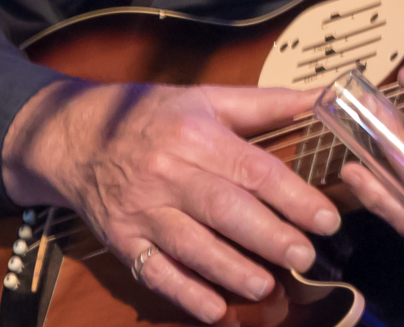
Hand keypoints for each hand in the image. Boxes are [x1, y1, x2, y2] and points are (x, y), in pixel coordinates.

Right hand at [2, 80, 340, 323]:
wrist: (78, 138)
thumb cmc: (155, 114)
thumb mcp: (208, 97)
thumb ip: (266, 103)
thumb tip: (320, 98)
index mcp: (197, 134)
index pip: (253, 169)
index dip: (292, 196)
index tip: (326, 217)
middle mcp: (169, 173)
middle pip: (225, 210)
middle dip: (269, 237)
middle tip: (306, 256)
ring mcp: (143, 210)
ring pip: (192, 246)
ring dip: (232, 271)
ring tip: (268, 286)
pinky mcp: (123, 240)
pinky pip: (156, 272)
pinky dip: (185, 293)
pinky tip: (215, 310)